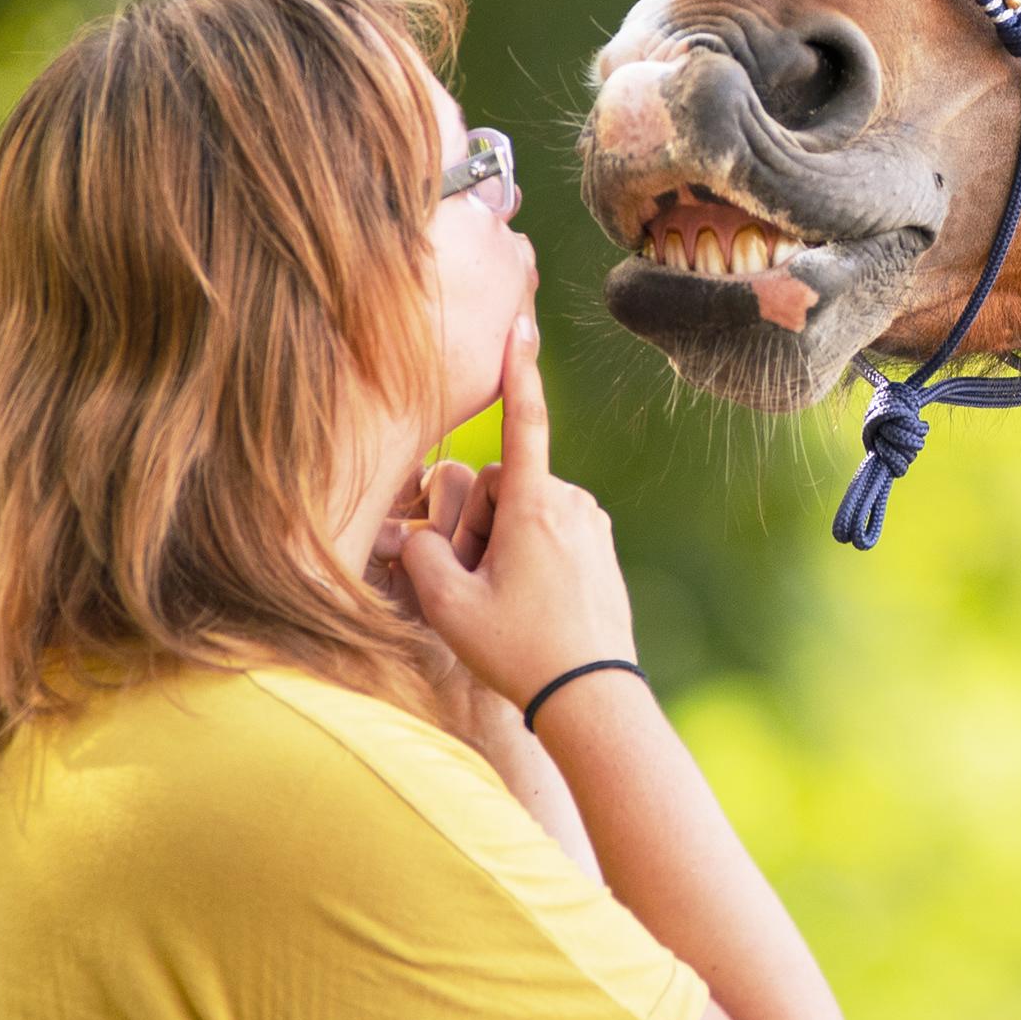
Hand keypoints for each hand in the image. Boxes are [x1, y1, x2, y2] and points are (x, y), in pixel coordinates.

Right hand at [379, 315, 635, 712]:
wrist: (592, 697)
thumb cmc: (520, 651)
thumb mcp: (448, 607)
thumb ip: (418, 556)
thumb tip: (419, 538)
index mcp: (536, 506)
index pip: (523, 422)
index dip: (519, 370)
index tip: (522, 322)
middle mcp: (571, 503)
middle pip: (501, 486)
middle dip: (478, 523)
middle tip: (478, 583)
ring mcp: (592, 525)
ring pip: (524, 510)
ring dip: (503, 542)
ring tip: (506, 600)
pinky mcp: (601, 546)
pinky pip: (549, 531)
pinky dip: (528, 555)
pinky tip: (530, 605)